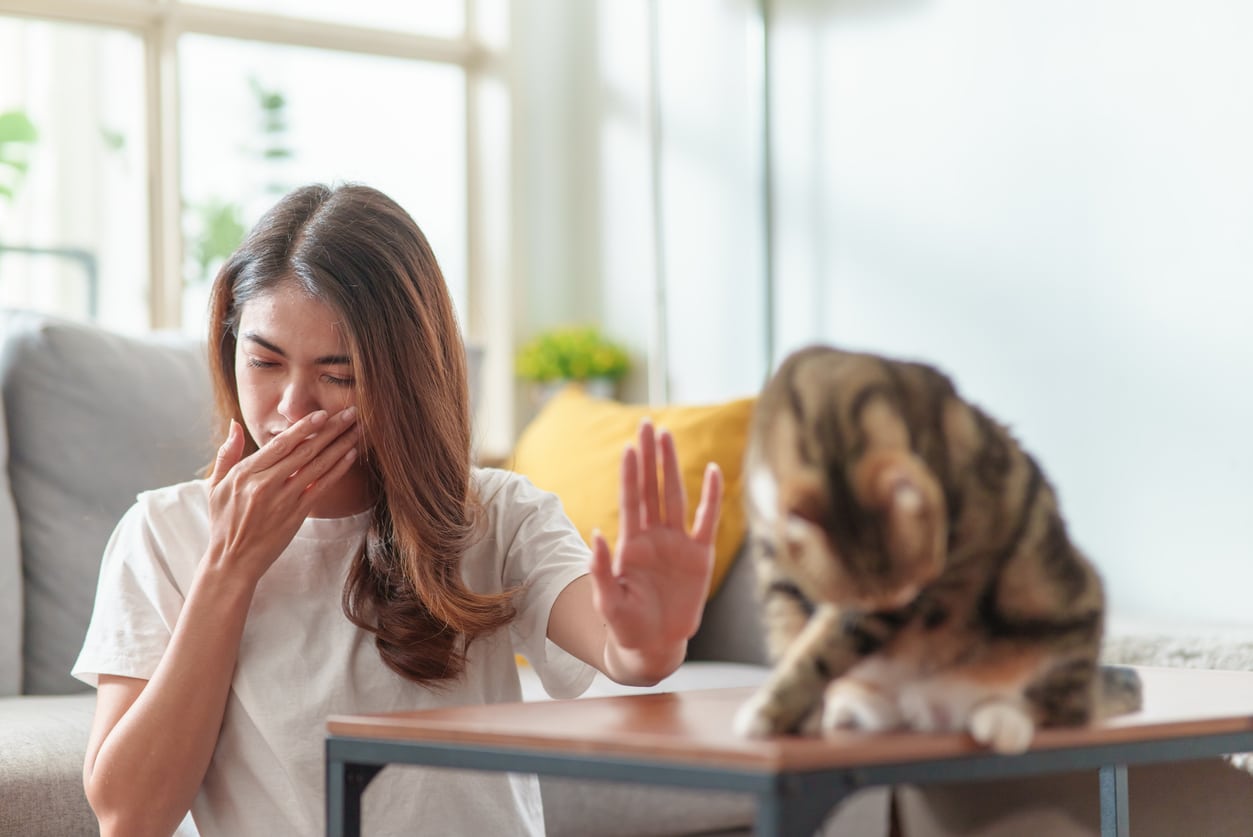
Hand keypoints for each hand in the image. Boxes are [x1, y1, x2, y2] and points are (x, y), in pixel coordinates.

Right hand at [205, 407, 359, 584]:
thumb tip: (235, 423)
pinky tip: (351, 455)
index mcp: (246, 473)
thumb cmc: (224, 521)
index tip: (323, 413)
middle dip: (330, 429)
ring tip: (357, 429)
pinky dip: (338, 469)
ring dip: (340, 445)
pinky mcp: (297, 514)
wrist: (233, 560)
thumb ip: (227, 453)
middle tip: (350, 413)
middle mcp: (266, 484)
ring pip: (317, 466)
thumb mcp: (216, 486)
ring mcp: (283, 500)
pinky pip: (322, 486)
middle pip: (304, 450)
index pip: (280, 444)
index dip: (303, 427)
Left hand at [589, 421, 722, 657]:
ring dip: (671, 466)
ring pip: (675, 496)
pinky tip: (714, 470)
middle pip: (651, 488)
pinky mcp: (700, 556)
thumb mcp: (608, 601)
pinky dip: (712, 496)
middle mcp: (654, 537)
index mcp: (631, 545)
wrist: (652, 646)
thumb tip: (597, 533)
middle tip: (648, 424)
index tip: (629, 446)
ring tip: (667, 436)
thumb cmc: (625, 626)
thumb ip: (601, 570)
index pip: (631, 500)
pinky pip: (708, 520)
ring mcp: (677, 543)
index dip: (630, 474)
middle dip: (649, 456)